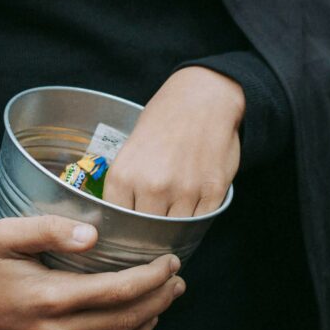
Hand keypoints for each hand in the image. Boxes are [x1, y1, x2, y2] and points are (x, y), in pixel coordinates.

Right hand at [0, 216, 184, 329]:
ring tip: (156, 313)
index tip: (170, 263)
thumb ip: (51, 229)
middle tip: (176, 283)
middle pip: (125, 323)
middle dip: (159, 302)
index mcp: (48, 297)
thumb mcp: (4, 233)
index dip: (153, 278)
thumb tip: (95, 234)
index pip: (119, 292)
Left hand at [102, 66, 242, 217]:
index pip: (116, 223)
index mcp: (124, 176)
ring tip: (173, 213)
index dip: (122, 228)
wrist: (204, 97)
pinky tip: (192, 204)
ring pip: (175, 231)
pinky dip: (196, 217)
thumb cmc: (165, 119)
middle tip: (151, 226)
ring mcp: (185, 191)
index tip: (127, 230)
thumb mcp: (130, 148)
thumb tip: (121, 215)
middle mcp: (152, 187)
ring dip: (174, 226)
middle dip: (147, 232)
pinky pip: (201, 221)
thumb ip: (126, 184)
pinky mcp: (213, 192)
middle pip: (145, 232)